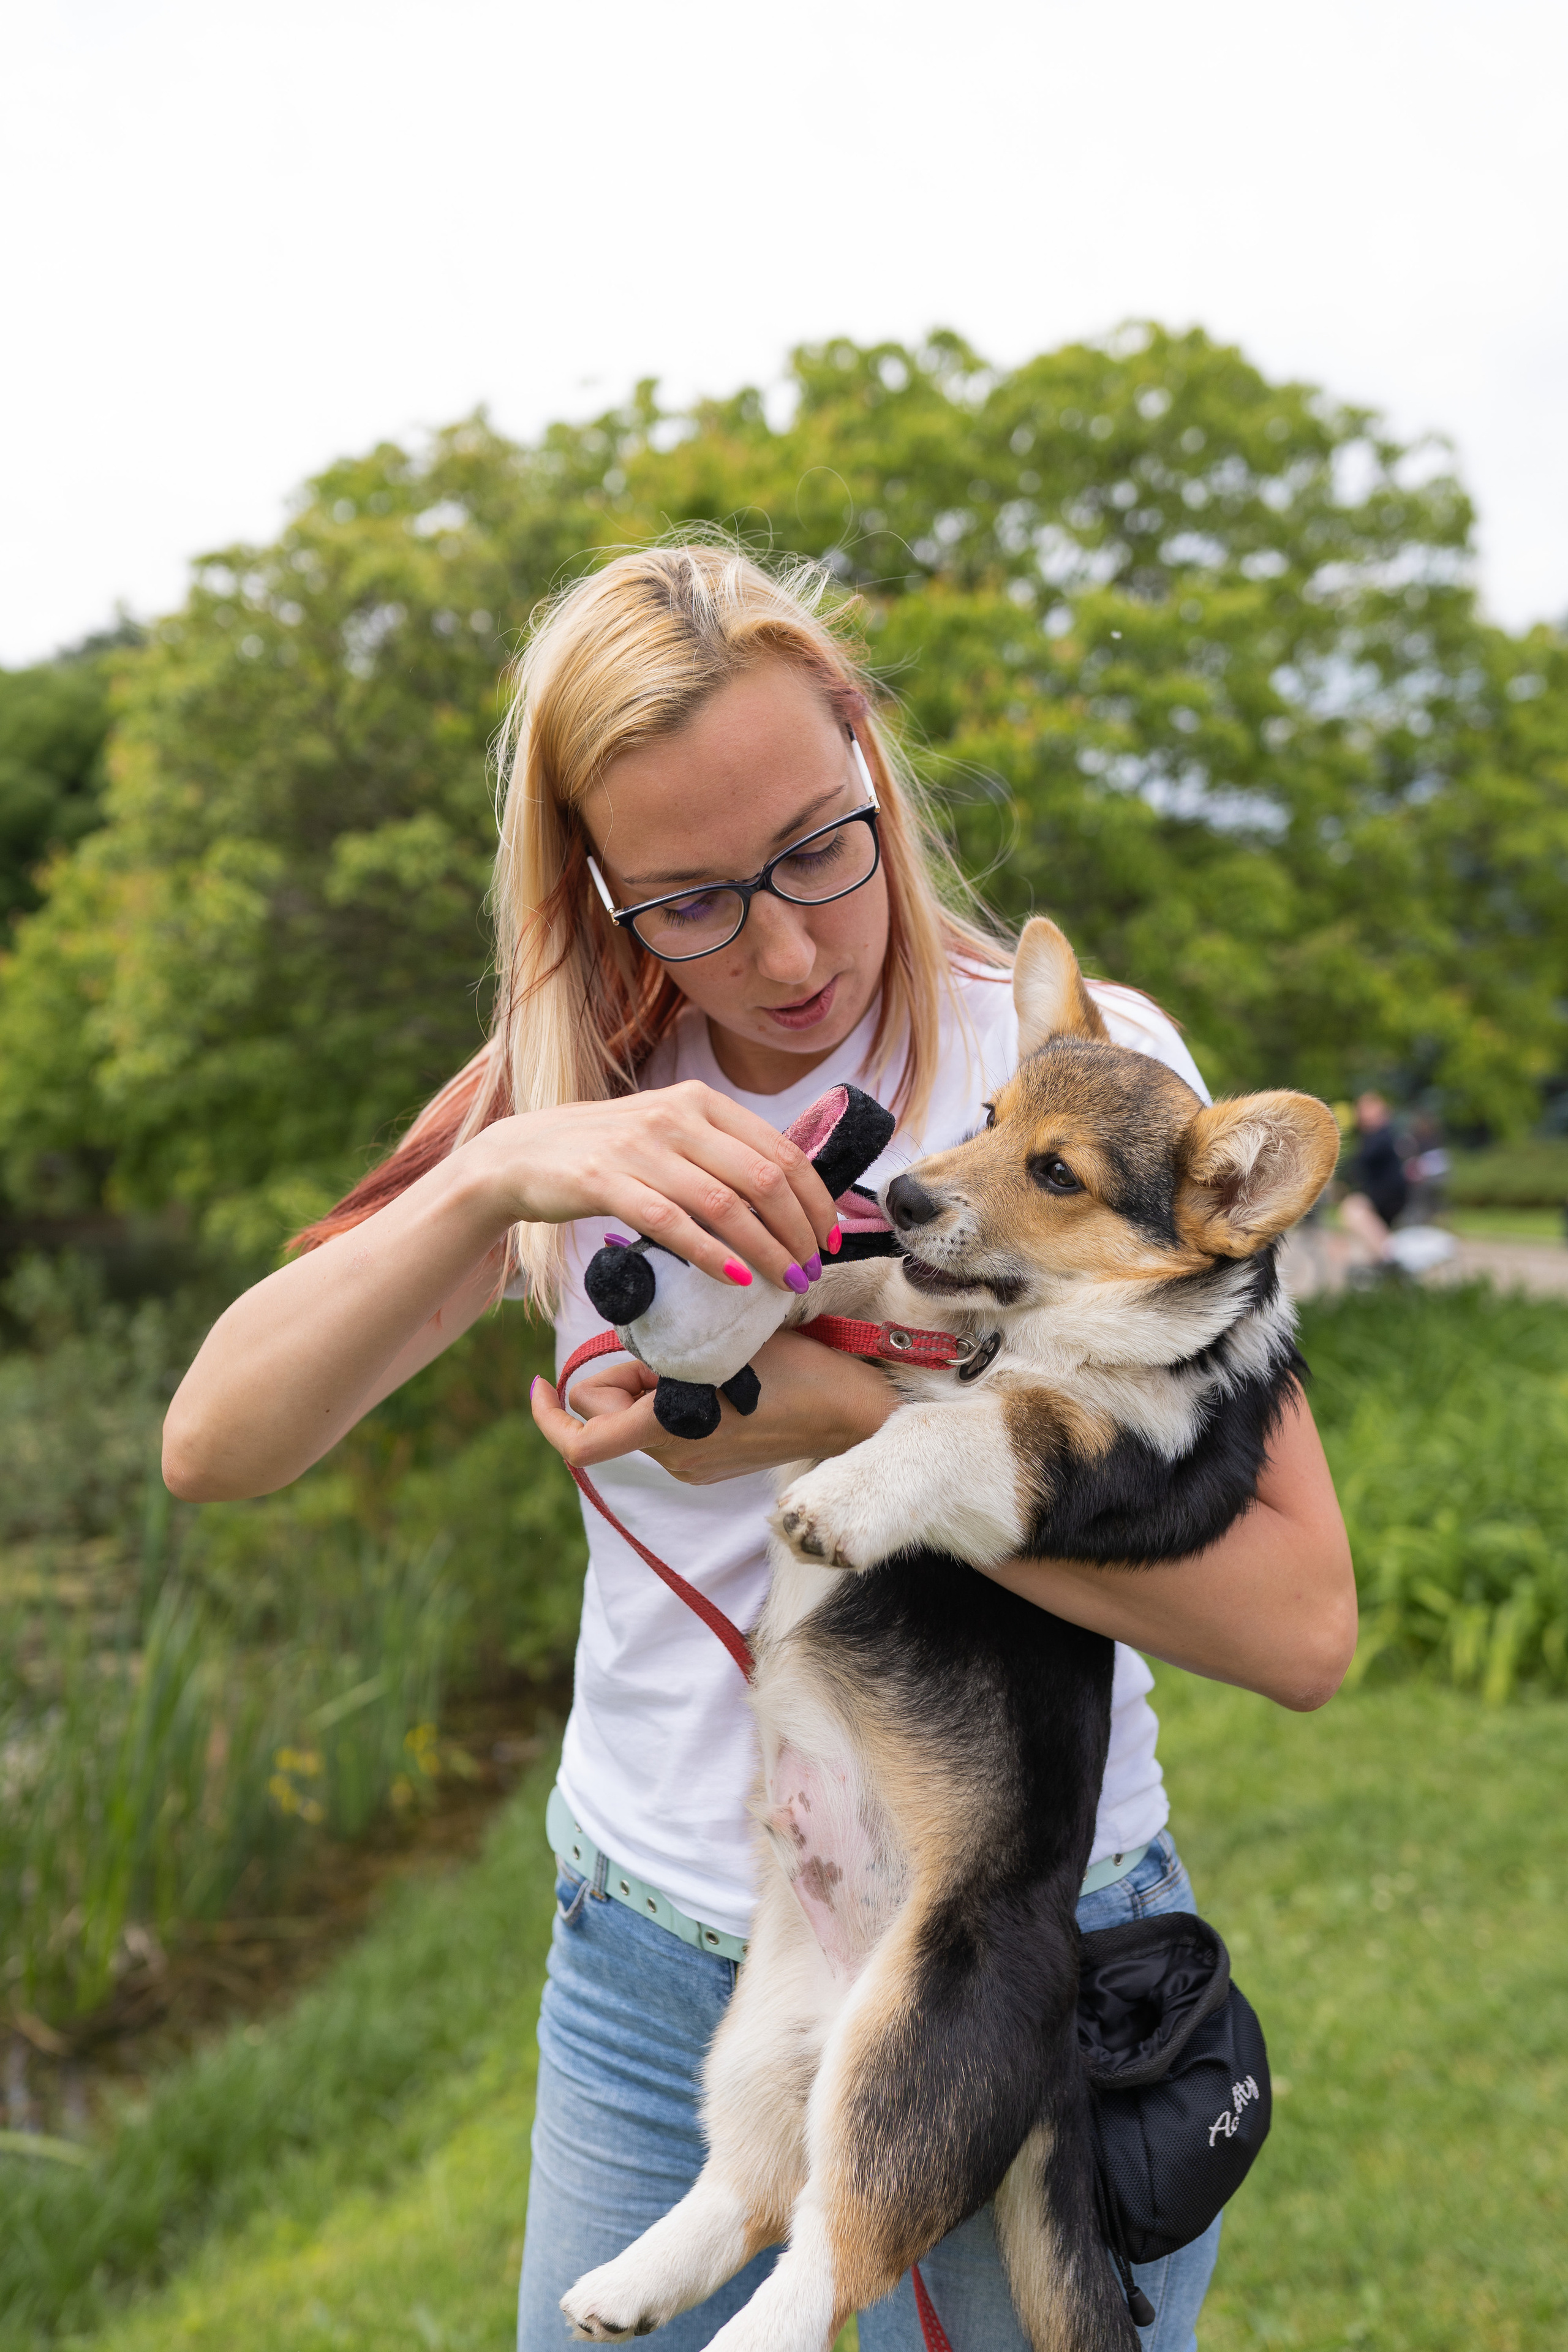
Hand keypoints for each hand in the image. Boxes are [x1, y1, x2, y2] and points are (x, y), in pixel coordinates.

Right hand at [468, 1083, 839, 1293]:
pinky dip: (708, 1254)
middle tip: (809, 1271)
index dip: (815, 1198)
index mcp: (701, 1101)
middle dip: (797, 1231)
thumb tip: (788, 1196)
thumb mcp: (671, 1134)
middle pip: (762, 1178)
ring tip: (784, 1282)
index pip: (781, 1150)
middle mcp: (675, 1116)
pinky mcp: (604, 1180)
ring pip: (723, 1204)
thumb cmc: (610, 1152)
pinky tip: (733, 1279)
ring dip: (764, 1250)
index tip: (829, 1238)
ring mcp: (639, 1147)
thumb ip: (721, 1152)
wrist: (525, 1153)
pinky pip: (670, 1222)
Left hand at [531, 1328, 898, 1486]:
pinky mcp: (713, 1465)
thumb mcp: (726, 1337)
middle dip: (621, 1375)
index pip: (581, 1440)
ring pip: (637, 1417)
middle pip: (608, 1412)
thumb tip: (629, 1324)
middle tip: (670, 1341)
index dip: (548, 1414)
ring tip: (705, 1354)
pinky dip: (673, 1399)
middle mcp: (674, 1457)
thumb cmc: (799, 1368)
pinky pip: (667, 1428)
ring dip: (651, 1383)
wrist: (854, 1412)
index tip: (538, 1381)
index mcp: (669, 1428)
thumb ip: (669, 1338)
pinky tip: (716, 1374)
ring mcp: (693, 1466)